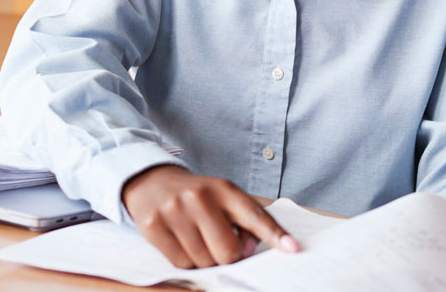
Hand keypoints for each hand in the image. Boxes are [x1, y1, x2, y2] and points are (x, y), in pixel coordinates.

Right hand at [121, 165, 299, 267]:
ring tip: (196, 237)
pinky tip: (181, 241)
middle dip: (227, 256)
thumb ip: (243, 223)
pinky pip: (180, 263)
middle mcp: (200, 197)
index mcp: (225, 189)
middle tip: (218, 244)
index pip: (255, 215)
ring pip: (204, 261)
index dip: (275, 234)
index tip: (292, 248)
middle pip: (228, 251)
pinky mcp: (153, 225)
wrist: (152, 183)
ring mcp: (175, 211)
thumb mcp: (223, 199)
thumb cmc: (197, 196)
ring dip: (204, 258)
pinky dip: (185, 260)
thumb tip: (246, 253)